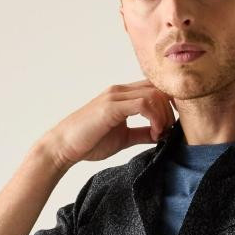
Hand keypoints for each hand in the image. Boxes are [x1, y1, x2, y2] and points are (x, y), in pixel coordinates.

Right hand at [42, 80, 175, 166]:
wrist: (64, 146)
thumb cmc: (89, 141)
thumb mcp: (124, 137)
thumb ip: (142, 133)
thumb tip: (160, 135)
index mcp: (122, 96)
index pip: (155, 89)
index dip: (169, 105)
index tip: (169, 127)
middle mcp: (120, 91)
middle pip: (158, 88)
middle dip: (170, 110)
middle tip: (167, 131)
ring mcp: (115, 96)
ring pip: (154, 94)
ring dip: (163, 115)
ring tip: (159, 133)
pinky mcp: (111, 106)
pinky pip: (144, 103)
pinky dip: (155, 118)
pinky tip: (153, 133)